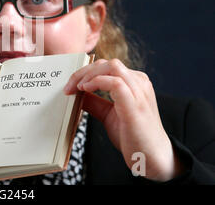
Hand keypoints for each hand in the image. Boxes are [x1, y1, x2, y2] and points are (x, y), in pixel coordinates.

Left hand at [64, 59, 183, 180]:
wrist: (152, 158)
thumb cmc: (134, 136)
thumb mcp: (108, 115)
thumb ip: (95, 102)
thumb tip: (77, 94)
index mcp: (134, 83)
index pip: (107, 66)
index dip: (86, 72)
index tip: (70, 86)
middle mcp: (139, 83)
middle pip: (108, 63)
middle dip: (84, 71)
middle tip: (68, 87)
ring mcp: (139, 92)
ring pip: (112, 67)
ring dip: (89, 75)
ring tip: (76, 88)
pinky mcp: (135, 105)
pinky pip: (116, 83)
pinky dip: (98, 82)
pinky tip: (86, 89)